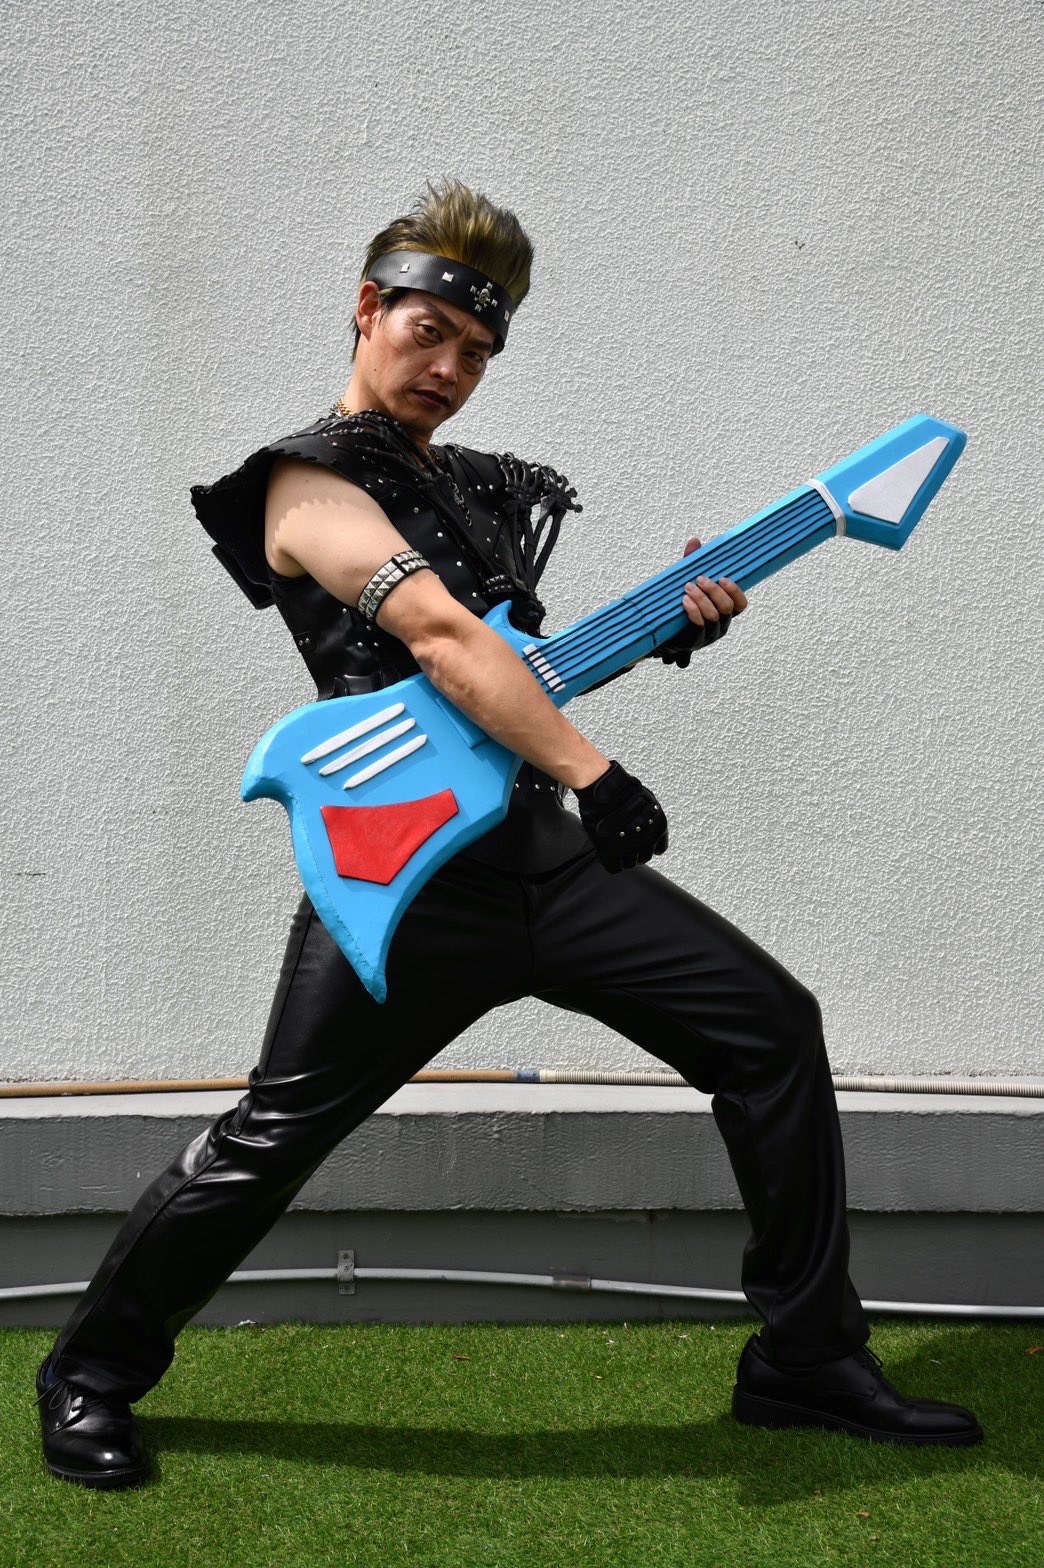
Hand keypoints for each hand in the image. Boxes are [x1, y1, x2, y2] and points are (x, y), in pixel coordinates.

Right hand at [574, 760, 668, 871]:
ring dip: (623, 856)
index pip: (659, 848)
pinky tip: (607, 851)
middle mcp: (648, 840)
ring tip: (614, 844)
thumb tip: (649, 825)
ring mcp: (630, 848)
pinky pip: (615, 867)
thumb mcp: (648, 800)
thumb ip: (651, 817)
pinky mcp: (611, 853)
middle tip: (624, 842)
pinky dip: (611, 862)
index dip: (648, 845)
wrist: (606, 789)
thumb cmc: (624, 789)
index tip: (640, 843)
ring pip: (630, 864)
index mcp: (660, 827)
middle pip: (644, 857)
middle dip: (635, 851)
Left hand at [656, 536, 748, 667]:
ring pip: (713, 616)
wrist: (659, 632)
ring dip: (702, 599)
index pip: (741, 604)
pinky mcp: (694, 642)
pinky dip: (693, 611)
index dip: (735, 591)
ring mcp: (709, 636)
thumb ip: (693, 564)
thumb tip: (694, 540)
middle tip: (699, 579)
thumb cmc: (679, 605)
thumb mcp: (688, 582)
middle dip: (714, 591)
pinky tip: (685, 600)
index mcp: (725, 612)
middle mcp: (721, 625)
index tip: (723, 578)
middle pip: (726, 608)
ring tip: (687, 587)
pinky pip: (699, 626)